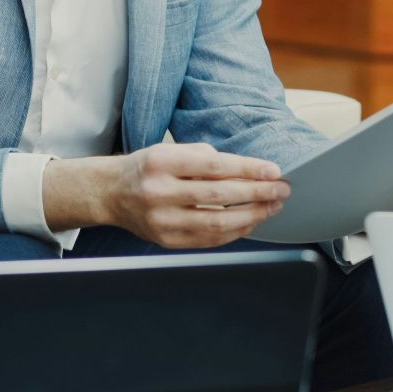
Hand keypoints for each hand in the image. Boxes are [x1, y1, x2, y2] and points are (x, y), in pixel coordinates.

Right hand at [102, 143, 291, 248]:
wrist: (112, 194)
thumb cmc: (146, 169)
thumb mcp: (167, 150)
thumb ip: (203, 156)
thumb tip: (245, 170)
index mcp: (161, 162)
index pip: (213, 166)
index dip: (248, 169)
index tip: (273, 171)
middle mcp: (159, 192)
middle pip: (220, 195)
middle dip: (257, 193)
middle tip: (280, 189)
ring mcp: (162, 220)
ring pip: (218, 222)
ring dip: (252, 215)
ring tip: (271, 207)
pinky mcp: (167, 241)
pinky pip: (209, 239)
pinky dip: (235, 232)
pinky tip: (250, 222)